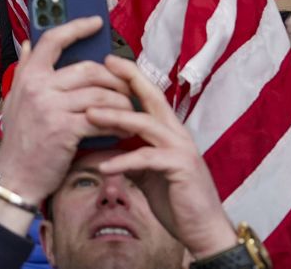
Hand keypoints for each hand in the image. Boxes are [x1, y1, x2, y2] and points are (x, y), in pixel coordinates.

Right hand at [0, 18, 134, 204]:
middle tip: (127, 85)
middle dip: (115, 76)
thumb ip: (24, 69)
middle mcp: (38, 87)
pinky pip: (102, 117)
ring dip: (122, 100)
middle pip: (88, 68)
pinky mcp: (65, 129)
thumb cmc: (20, 140)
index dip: (77, 26)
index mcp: (28, 76)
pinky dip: (118, 122)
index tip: (96, 22)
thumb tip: (29, 43)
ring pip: (99, 92)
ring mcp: (51, 107)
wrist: (15, 176)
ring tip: (130, 108)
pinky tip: (124, 127)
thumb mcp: (15, 99)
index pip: (54, 39)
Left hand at [86, 55, 238, 259]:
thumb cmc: (175, 199)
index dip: (131, 77)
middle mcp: (178, 133)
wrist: (202, 229)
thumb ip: (129, 156)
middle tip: (104, 65)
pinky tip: (104, 166)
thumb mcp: (146, 173)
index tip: (108, 62)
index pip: (150, 96)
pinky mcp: (181, 168)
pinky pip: (147, 159)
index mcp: (170, 131)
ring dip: (116, 118)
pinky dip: (123, 161)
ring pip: (146, 124)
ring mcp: (181, 149)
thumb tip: (102, 148)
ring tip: (89, 115)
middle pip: (152, 97)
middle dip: (129, 79)